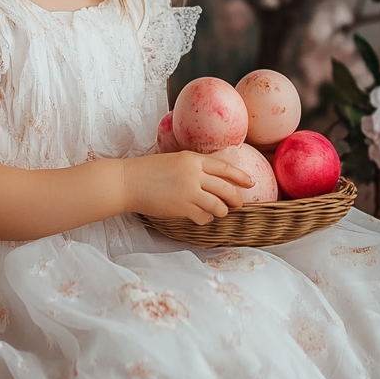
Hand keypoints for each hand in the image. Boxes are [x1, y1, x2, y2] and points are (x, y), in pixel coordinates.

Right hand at [122, 151, 253, 224]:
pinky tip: (201, 217)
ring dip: (221, 211)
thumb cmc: (148, 170)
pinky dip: (206, 219)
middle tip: (238, 203)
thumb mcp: (174, 160)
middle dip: (236, 198)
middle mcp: (194, 174)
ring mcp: (189, 192)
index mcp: (192, 159)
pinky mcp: (183, 208)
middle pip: (226, 188)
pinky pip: (204, 217)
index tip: (250, 183)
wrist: (129, 182)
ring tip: (217, 211)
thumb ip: (194, 167)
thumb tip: (213, 178)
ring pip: (219, 206)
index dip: (240, 176)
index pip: (224, 167)